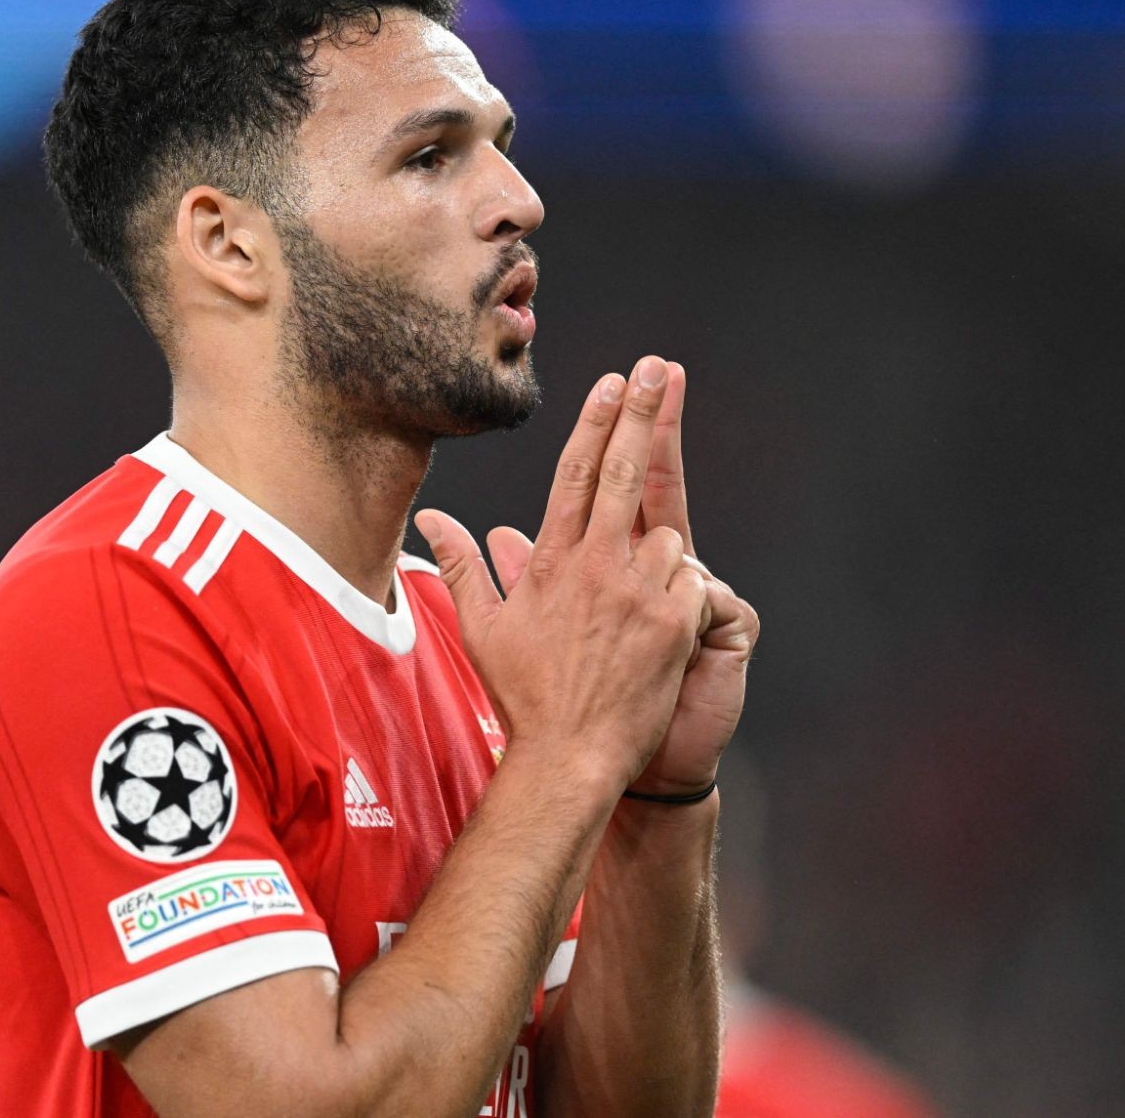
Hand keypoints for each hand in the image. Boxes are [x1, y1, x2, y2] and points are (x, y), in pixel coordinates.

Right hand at [484, 364, 756, 798]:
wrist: (570, 757)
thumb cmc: (524, 696)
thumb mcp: (482, 628)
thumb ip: (464, 564)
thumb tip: (433, 519)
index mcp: (551, 561)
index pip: (576, 473)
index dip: (596, 423)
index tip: (613, 383)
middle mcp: (595, 566)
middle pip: (624, 472)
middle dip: (643, 413)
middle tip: (660, 368)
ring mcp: (638, 592)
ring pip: (666, 536)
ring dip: (660, 552)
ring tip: (637, 596)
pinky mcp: (674, 622)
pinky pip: (690, 579)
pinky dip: (683, 589)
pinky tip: (664, 619)